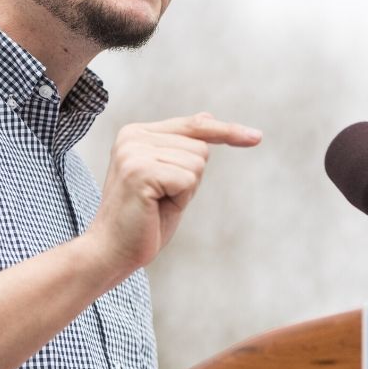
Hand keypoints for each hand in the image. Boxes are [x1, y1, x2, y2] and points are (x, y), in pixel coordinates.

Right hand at [85, 112, 261, 275]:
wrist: (110, 253)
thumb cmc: (143, 221)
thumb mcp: (170, 179)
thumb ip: (184, 148)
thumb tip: (208, 115)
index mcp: (137, 133)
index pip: (193, 125)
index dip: (226, 131)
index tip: (257, 137)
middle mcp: (133, 136)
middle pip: (200, 147)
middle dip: (190, 180)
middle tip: (159, 200)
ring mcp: (134, 152)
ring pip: (197, 163)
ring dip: (184, 191)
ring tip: (154, 204)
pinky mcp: (139, 171)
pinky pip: (188, 179)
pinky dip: (180, 199)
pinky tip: (153, 207)